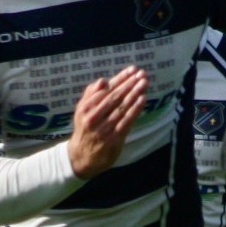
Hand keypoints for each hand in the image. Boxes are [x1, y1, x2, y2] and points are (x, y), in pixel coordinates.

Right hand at [67, 65, 149, 179]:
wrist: (81, 156)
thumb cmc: (85, 129)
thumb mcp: (82, 110)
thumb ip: (91, 94)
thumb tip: (103, 80)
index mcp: (86, 107)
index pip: (106, 89)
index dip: (121, 78)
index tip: (132, 70)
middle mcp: (93, 116)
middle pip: (115, 96)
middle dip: (130, 84)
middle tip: (142, 74)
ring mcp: (104, 128)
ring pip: (122, 108)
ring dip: (135, 94)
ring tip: (144, 83)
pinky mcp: (113, 138)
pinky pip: (126, 121)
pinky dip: (135, 109)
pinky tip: (142, 99)